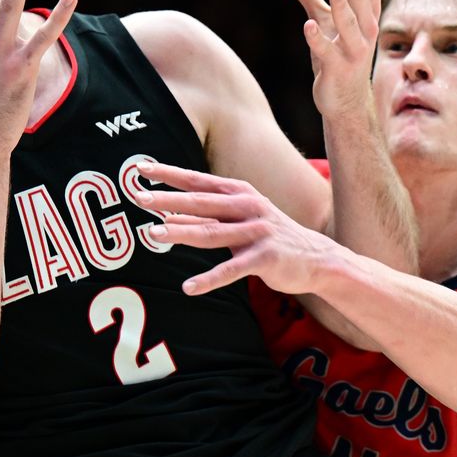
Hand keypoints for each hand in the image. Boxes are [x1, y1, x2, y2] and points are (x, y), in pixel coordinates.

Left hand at [136, 161, 338, 295]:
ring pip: (212, 232)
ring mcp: (258, 231)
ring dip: (181, 233)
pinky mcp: (266, 258)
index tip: (140, 169)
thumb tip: (165, 217)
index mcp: (239, 193)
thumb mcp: (236, 221)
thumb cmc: (268, 236)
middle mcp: (248, 207)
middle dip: (168, 199)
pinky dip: (209, 279)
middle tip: (139, 198)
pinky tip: (188, 287)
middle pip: (201, 203)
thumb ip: (204, 218)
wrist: (317, 258)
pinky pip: (231, 270)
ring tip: (153, 234)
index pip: (197, 181)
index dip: (169, 174)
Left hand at [283, 0, 391, 116]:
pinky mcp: (335, 69)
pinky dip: (318, 40)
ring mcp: (351, 51)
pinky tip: (308, 26)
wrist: (345, 101)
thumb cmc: (337, 54)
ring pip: (348, 25)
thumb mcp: (322, 19)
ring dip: (341, 7)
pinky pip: (326, 53)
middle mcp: (364, 30)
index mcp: (365, 14)